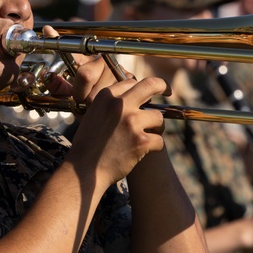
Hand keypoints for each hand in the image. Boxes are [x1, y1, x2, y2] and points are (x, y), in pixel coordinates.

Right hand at [68, 54, 169, 184]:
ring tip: (148, 136)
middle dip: (162, 86)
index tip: (147, 91)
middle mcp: (120, 105)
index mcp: (106, 96)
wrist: (84, 170)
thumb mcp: (93, 115)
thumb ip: (110, 104)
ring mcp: (131, 122)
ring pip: (159, 117)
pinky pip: (159, 140)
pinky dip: (155, 147)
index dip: (139, 89)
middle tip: (168, 91)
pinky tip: (145, 152)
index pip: (130, 82)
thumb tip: (133, 97)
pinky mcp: (141, 140)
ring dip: (156, 128)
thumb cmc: (88, 145)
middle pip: (151, 85)